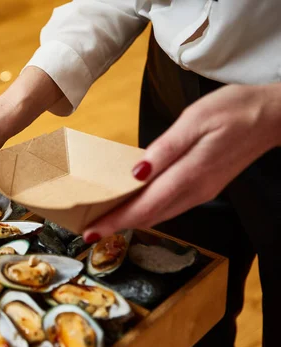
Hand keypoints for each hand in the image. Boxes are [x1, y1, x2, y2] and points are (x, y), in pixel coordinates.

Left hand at [83, 83, 280, 241]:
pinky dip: (148, 211)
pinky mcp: (204, 187)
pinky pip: (169, 206)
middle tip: (88, 232)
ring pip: (159, 214)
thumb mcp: (193, 122)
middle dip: (117, 226)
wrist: (272, 116)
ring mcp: (201, 192)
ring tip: (105, 222)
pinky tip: (135, 206)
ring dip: (131, 220)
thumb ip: (163, 150)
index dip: (116, 221)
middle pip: (149, 216)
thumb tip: (136, 173)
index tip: (90, 231)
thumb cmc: (233, 111)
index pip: (144, 207)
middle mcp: (194, 191)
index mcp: (188, 175)